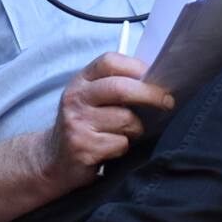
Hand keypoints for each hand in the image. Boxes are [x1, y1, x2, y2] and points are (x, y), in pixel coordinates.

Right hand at [42, 52, 175, 189]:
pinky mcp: (83, 147)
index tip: (155, 76)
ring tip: (128, 132)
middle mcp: (76, 98)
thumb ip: (115, 86)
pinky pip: (120, 144)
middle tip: (168, 101)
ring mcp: (77, 123)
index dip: (136, 67)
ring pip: (126, 120)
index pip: (109, 62)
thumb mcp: (91, 99)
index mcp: (81, 81)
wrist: (53, 159)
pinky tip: (113, 147)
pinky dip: (124, 147)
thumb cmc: (84, 125)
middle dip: (151, 95)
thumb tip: (155, 80)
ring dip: (137, 129)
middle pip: (121, 88)